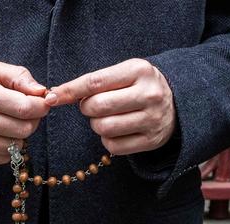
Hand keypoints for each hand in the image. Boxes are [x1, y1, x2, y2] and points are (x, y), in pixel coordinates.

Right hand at [0, 61, 49, 164]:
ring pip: (15, 146)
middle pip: (23, 129)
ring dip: (19, 135)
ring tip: (10, 123)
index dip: (41, 106)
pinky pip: (3, 158)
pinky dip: (7, 148)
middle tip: (26, 113)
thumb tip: (41, 92)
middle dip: (32, 121)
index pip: (24, 108)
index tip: (43, 103)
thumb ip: (19, 77)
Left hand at [45, 59, 175, 155]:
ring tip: (106, 118)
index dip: (69, 91)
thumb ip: (94, 81)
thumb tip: (55, 94)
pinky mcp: (152, 141)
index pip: (94, 82)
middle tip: (93, 106)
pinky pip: (113, 146)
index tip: (51, 97)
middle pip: (97, 107)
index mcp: (139, 71)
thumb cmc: (139, 85)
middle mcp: (149, 95)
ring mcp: (152, 119)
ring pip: (104, 128)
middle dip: (87, 108)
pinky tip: (117, 131)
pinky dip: (108, 140)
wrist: (177, 103)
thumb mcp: (123, 73)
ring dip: (96, 125)